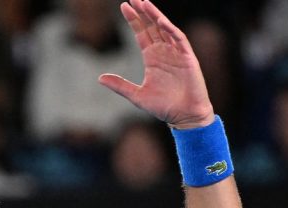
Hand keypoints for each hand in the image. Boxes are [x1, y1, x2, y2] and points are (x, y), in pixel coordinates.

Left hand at [98, 0, 214, 129]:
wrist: (184, 116)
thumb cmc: (163, 107)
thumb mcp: (137, 95)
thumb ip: (119, 85)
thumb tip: (99, 78)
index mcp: (152, 58)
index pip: (142, 34)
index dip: (134, 21)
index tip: (124, 7)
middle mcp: (164, 52)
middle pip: (152, 27)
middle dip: (143, 13)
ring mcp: (177, 53)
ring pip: (165, 29)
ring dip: (156, 16)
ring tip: (144, 3)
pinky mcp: (188, 58)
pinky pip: (179, 40)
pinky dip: (170, 30)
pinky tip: (160, 21)